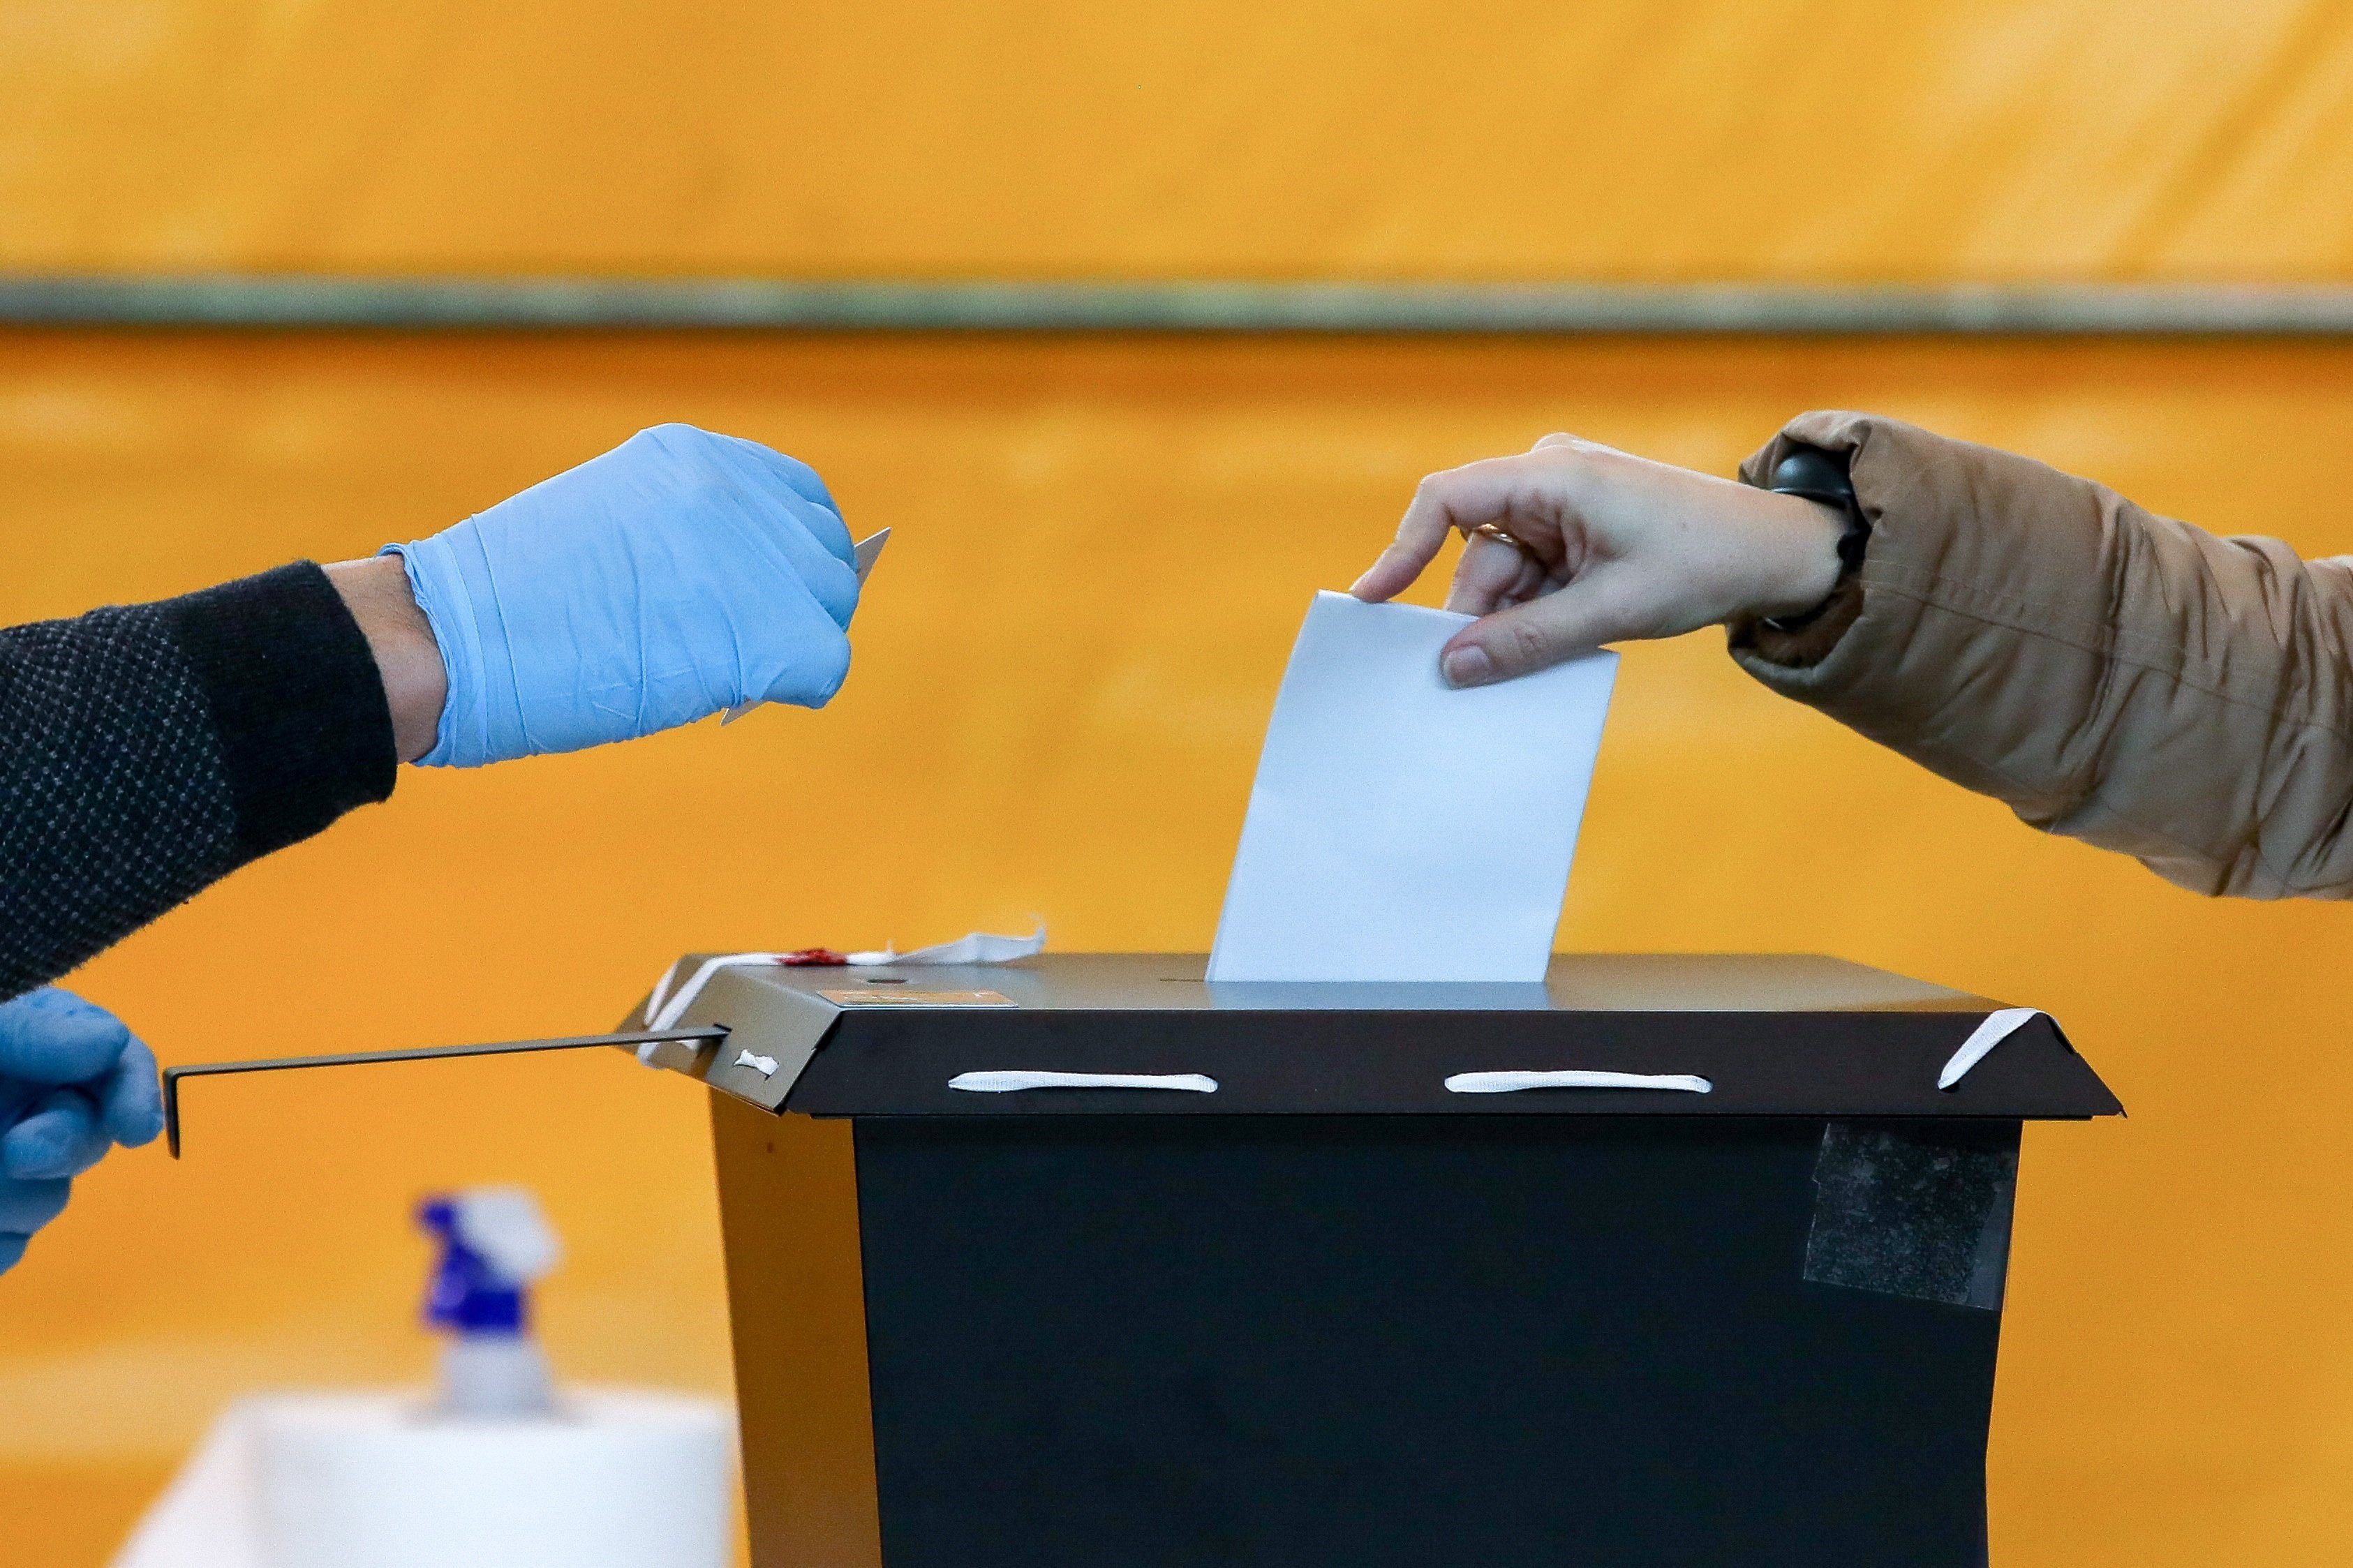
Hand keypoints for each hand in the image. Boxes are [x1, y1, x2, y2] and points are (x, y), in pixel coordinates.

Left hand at [0, 988, 162, 1273]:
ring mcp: (8, 1173)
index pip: (114, 1062)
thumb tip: (110, 1041)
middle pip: (88, 1136)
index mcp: (35, 1051)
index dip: (134, 1092)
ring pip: (47, 1201)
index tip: (136, 1128)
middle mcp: (28, 1108)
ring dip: (9, 1199)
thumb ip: (38, 1035)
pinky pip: (9, 1251)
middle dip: (60, 1145)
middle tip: (16, 1151)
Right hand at [383, 424, 860, 767]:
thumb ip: (686, 538)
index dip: (788, 557)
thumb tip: (753, 593)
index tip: (763, 596)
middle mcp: (729, 486)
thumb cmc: (510, 605)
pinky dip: (797, 688)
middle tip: (751, 649)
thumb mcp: (613, 528)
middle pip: (823, 555)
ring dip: (797, 645)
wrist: (450, 638)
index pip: (798, 498)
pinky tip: (742, 695)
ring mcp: (749, 551)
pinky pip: (824, 664)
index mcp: (691, 454)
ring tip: (736, 671)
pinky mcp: (762, 624)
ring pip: (829, 607)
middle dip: (800, 605)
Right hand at [1350, 433, 1847, 685]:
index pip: (1447, 500)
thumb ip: (1528, 639)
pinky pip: (1530, 581)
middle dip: (1477, 615)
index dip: (1402, 550)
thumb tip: (1453, 669)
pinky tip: (1557, 643)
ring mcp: (1561, 507)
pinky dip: (1535, 617)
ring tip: (1541, 660)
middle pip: (1475, 555)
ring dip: (1512, 622)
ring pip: (1501, 576)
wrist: (1777, 554)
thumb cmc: (1704, 562)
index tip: (1373, 603)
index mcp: (1553, 475)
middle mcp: (1547, 480)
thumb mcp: (1613, 608)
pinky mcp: (1575, 535)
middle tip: (1472, 677)